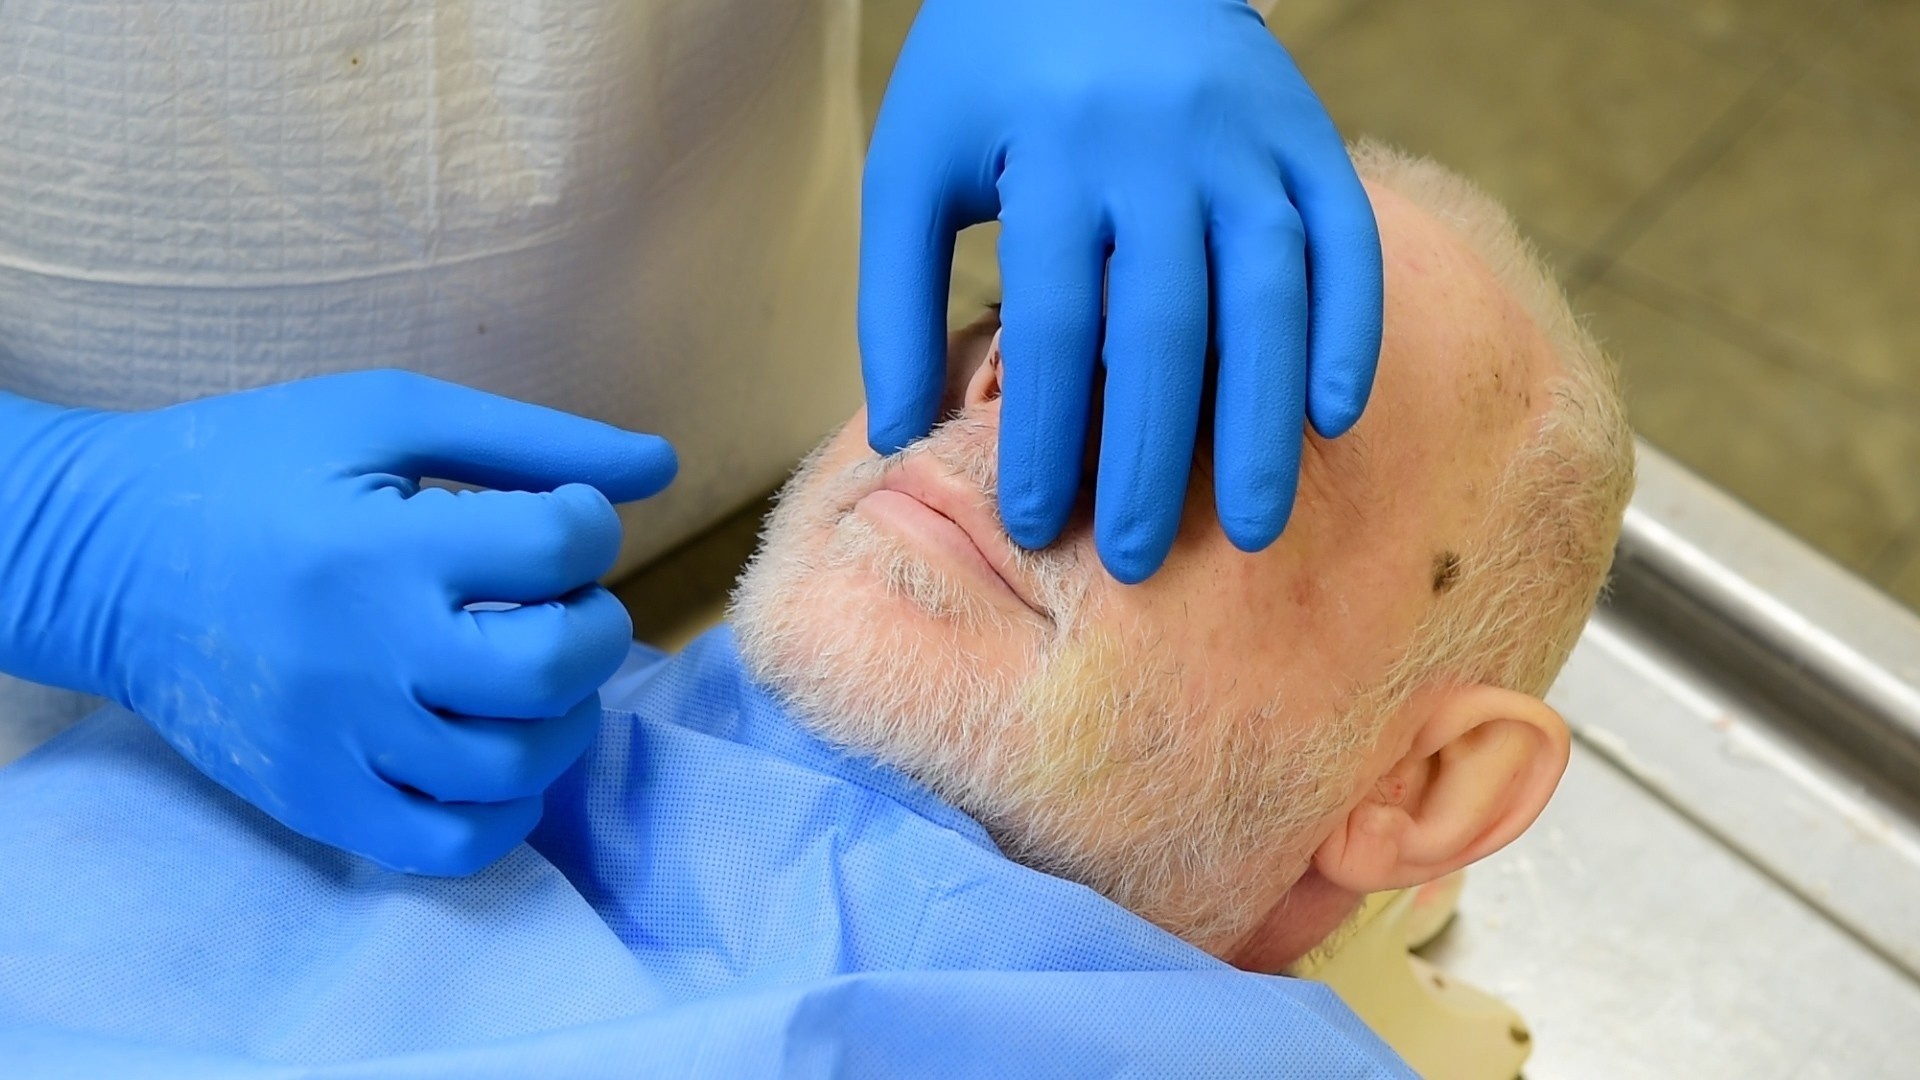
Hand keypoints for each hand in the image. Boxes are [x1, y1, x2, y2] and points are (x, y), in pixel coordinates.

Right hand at [0, 372, 674, 873]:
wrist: (106, 556)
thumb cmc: (257, 467)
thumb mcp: (387, 416)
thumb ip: (529, 439)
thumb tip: (657, 468)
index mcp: (381, 545)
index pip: (557, 548)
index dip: (589, 524)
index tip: (559, 519)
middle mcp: (362, 655)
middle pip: (549, 672)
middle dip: (596, 629)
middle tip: (566, 606)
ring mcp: (337, 741)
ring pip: (509, 767)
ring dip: (565, 719)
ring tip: (538, 675)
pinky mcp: (316, 799)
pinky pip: (446, 846)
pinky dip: (504, 812)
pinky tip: (501, 754)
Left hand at [859, 0, 1381, 582]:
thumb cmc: (988, 68)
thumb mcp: (912, 160)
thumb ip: (896, 295)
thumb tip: (899, 437)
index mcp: (1051, 153)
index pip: (1051, 325)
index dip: (1042, 435)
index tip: (1033, 526)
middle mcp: (1158, 147)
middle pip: (1163, 329)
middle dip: (1151, 458)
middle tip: (1138, 562)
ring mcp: (1245, 139)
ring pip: (1267, 296)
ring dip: (1265, 421)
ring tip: (1255, 529)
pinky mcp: (1307, 133)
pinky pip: (1345, 240)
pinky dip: (1349, 329)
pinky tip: (1336, 417)